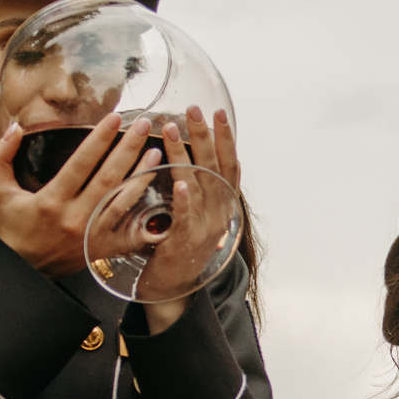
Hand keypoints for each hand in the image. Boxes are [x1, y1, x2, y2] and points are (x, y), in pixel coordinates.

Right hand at [0, 113, 159, 278]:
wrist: (23, 270)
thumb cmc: (14, 227)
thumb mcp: (0, 191)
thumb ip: (0, 156)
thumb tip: (14, 127)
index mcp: (51, 201)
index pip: (81, 163)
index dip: (100, 139)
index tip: (115, 118)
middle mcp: (74, 218)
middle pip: (108, 178)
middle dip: (128, 148)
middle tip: (144, 125)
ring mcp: (90, 235)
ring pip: (122, 202)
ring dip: (141, 176)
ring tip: (156, 152)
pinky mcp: (100, 249)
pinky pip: (128, 231)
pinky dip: (145, 214)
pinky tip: (157, 195)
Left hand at [87, 106, 241, 330]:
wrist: (172, 289)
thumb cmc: (179, 245)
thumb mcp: (194, 213)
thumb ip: (198, 188)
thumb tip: (200, 156)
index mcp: (221, 205)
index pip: (227, 165)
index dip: (225, 139)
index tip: (219, 113)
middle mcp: (217, 214)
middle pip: (213, 168)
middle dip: (204, 136)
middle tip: (193, 109)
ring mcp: (202, 229)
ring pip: (196, 185)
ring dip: (184, 155)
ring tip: (170, 129)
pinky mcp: (183, 243)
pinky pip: (186, 219)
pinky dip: (184, 200)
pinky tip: (180, 184)